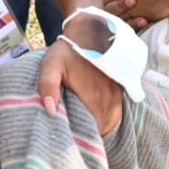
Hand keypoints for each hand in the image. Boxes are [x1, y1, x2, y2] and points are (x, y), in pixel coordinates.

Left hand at [36, 19, 123, 135]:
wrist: (88, 30)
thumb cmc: (66, 50)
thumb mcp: (51, 65)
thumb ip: (48, 86)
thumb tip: (50, 110)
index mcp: (94, 96)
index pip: (93, 130)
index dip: (83, 136)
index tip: (72, 137)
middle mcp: (110, 97)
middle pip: (103, 128)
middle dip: (91, 133)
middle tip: (76, 133)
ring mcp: (118, 93)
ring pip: (111, 121)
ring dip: (99, 126)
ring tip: (84, 126)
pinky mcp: (120, 88)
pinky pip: (116, 111)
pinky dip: (106, 117)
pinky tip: (93, 115)